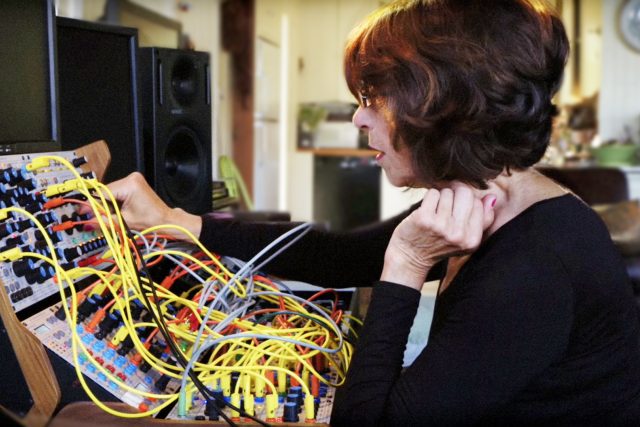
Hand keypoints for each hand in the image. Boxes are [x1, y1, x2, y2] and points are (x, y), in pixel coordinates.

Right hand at [82, 172, 201, 239]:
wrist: (166, 219)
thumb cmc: (152, 220)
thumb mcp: (124, 221)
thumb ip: (104, 220)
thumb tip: (88, 221)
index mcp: (129, 184)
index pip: (103, 193)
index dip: (91, 203)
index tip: (82, 211)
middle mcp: (131, 178)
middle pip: (106, 191)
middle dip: (99, 205)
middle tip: (90, 216)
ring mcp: (133, 179)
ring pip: (110, 192)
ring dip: (106, 203)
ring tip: (105, 215)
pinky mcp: (134, 183)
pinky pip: (117, 191)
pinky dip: (113, 201)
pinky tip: (114, 210)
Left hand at [381, 184, 495, 289]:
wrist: (410, 257)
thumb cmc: (437, 244)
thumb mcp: (464, 238)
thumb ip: (482, 219)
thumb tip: (492, 197)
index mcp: (472, 241)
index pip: (478, 203)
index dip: (466, 201)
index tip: (456, 208)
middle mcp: (458, 235)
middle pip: (465, 193)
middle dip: (455, 194)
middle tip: (446, 205)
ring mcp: (441, 227)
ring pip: (447, 192)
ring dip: (441, 197)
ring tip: (435, 211)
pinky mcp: (424, 219)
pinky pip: (433, 193)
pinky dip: (429, 197)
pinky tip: (426, 210)